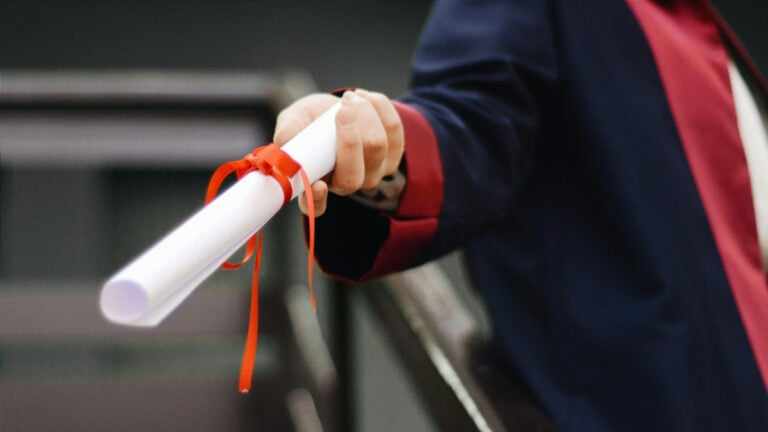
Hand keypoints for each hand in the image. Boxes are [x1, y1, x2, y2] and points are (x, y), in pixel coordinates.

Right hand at [273, 89, 404, 215]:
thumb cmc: (311, 120)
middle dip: (350, 138)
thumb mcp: (295, 119)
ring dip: (365, 114)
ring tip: (349, 98)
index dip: (318, 200)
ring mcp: (373, 173)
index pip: (316, 206)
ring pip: (377, 147)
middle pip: (353, 175)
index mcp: (317, 184)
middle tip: (341, 110)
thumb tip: (283, 140)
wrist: (338, 108)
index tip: (318, 184)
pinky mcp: (393, 155)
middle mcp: (346, 184)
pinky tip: (365, 97)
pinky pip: (394, 130)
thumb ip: (289, 129)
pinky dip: (380, 108)